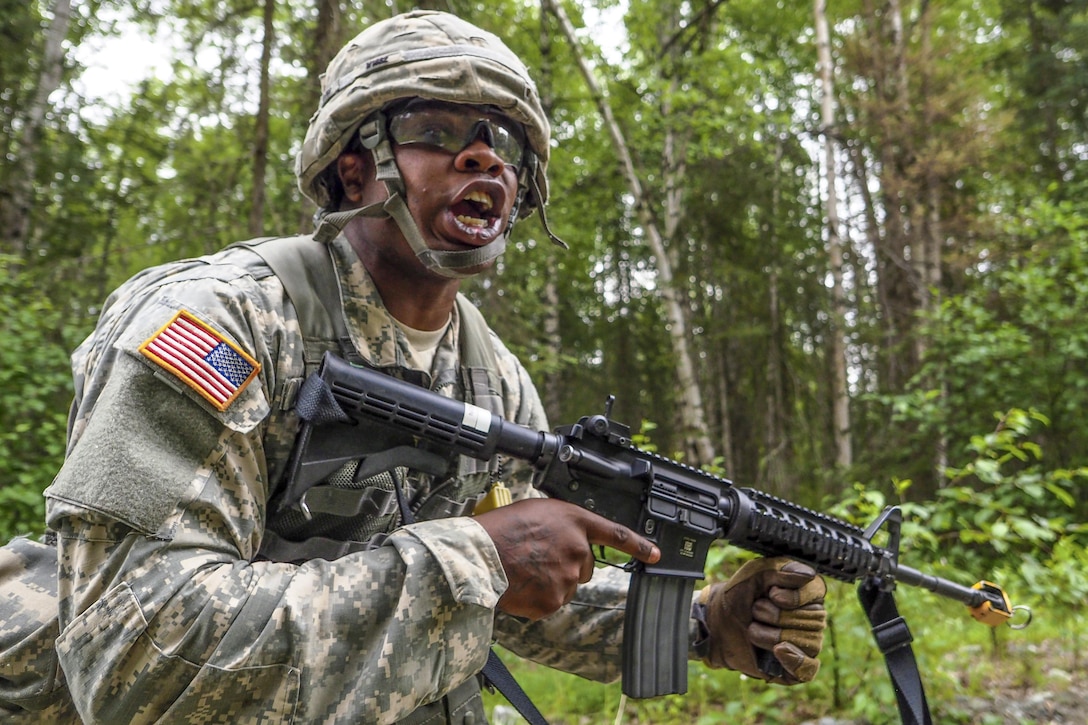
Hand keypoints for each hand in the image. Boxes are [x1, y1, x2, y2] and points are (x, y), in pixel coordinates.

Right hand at [475, 498, 659, 619]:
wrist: (481, 554)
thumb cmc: (501, 528)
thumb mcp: (538, 512)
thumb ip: (561, 525)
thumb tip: (562, 540)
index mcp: (575, 523)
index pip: (616, 535)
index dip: (639, 546)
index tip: (656, 555)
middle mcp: (578, 550)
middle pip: (584, 567)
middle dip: (566, 565)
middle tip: (537, 558)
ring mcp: (567, 578)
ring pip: (565, 586)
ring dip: (549, 581)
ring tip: (522, 568)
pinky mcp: (553, 601)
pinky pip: (549, 603)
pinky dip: (536, 598)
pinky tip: (520, 584)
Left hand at [696, 557, 825, 683]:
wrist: (718, 620)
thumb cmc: (740, 593)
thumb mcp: (755, 572)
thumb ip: (782, 569)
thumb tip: (809, 575)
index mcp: (807, 592)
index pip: (817, 593)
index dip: (794, 596)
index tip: (772, 594)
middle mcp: (813, 618)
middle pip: (811, 620)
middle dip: (775, 615)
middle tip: (755, 611)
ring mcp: (807, 643)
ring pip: (807, 642)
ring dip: (772, 635)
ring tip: (754, 629)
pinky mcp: (796, 666)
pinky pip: (808, 669)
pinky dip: (794, 660)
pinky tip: (778, 651)